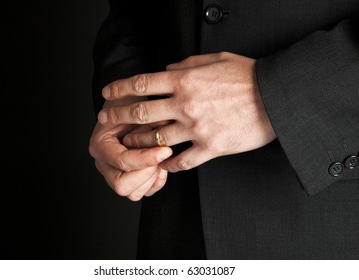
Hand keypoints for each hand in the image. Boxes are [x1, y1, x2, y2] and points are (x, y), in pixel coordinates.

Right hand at [89, 97, 172, 200]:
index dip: (146, 158)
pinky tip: (160, 165)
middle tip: (161, 157)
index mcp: (100, 145)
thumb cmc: (129, 103)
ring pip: (132, 193)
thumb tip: (167, 128)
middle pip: (122, 186)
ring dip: (150, 179)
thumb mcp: (138, 104)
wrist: (128, 105)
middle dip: (146, 174)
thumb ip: (149, 118)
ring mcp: (114, 172)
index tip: (165, 150)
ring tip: (161, 159)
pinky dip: (154, 182)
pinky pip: (142, 192)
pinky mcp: (127, 177)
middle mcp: (104, 162)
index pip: (122, 162)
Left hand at [97, 52, 275, 171]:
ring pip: (156, 139)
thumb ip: (187, 63)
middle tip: (105, 121)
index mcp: (185, 79)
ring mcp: (196, 127)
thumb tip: (167, 67)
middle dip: (118, 116)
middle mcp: (185, 104)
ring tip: (129, 145)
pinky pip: (182, 161)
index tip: (107, 94)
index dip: (119, 88)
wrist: (277, 98)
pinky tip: (162, 166)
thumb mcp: (216, 59)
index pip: (142, 84)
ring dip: (138, 143)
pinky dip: (169, 165)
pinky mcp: (210, 147)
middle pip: (141, 112)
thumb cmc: (248, 75)